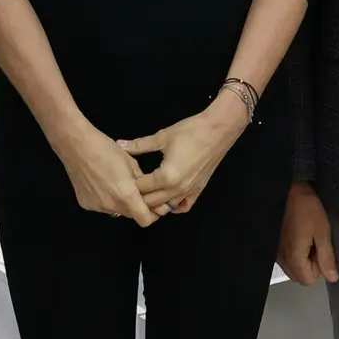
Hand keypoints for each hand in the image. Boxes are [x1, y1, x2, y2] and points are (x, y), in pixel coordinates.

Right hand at [52, 122, 161, 225]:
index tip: (153, 205)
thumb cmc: (106, 150)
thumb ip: (142, 182)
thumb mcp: (131, 163)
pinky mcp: (85, 204)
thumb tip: (149, 192)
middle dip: (135, 205)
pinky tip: (100, 183)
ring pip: (115, 211)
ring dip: (119, 202)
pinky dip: (105, 199)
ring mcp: (96, 207)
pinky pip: (101, 206)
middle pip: (130, 215)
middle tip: (134, 189)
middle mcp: (111, 206)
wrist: (77, 146)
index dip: (152, 214)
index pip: (145, 219)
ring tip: (114, 183)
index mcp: (126, 196)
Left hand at [122, 92, 248, 214]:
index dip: (130, 183)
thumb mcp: (162, 137)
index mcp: (166, 176)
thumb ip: (140, 144)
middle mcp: (177, 189)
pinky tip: (167, 198)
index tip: (123, 177)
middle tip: (131, 186)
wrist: (218, 130)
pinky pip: (183, 206)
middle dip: (139, 196)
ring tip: (146, 193)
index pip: (141, 188)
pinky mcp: (198, 191)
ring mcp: (189, 192)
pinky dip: (174, 205)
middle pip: (151, 202)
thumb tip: (120, 144)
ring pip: (166, 207)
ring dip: (155, 203)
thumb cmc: (191, 132)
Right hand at [277, 182, 338, 284]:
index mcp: (294, 257)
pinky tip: (299, 233)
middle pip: (299, 276)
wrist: (287, 188)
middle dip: (311, 265)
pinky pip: (286, 257)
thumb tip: (332, 277)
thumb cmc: (304, 206)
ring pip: (292, 267)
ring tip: (307, 236)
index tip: (322, 250)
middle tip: (316, 242)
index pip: (309, 280)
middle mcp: (282, 257)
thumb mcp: (322, 231)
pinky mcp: (274, 244)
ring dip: (302, 258)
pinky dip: (294, 251)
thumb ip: (327, 257)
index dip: (320, 268)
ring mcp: (276, 251)